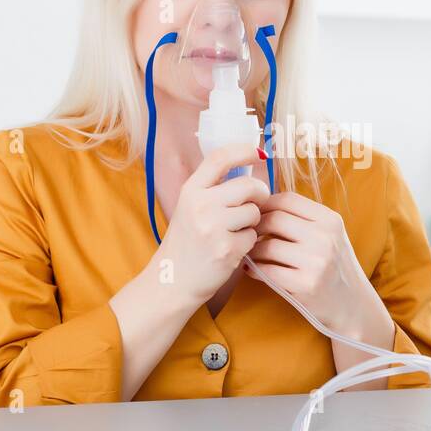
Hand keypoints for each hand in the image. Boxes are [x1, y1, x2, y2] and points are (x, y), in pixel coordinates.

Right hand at [157, 143, 269, 307]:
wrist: (172, 280)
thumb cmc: (186, 242)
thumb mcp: (189, 207)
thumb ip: (213, 188)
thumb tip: (248, 167)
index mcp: (190, 190)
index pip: (220, 158)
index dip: (243, 150)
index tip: (258, 152)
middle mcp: (200, 205)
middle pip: (248, 185)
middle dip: (259, 193)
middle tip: (256, 202)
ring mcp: (213, 228)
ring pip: (254, 212)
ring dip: (252, 221)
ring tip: (235, 231)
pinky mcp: (226, 249)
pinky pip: (253, 236)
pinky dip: (248, 243)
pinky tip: (232, 248)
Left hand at [246, 192, 393, 344]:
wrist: (352, 304)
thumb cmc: (333, 265)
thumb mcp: (329, 235)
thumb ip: (303, 218)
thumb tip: (261, 204)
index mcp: (330, 220)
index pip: (288, 199)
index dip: (265, 204)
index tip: (256, 214)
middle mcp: (325, 237)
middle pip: (274, 219)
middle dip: (256, 226)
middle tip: (248, 235)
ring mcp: (317, 261)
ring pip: (267, 246)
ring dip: (252, 250)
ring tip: (250, 254)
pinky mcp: (306, 284)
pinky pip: (267, 270)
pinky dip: (254, 269)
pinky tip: (253, 270)